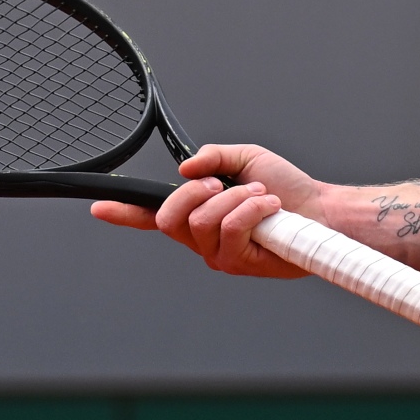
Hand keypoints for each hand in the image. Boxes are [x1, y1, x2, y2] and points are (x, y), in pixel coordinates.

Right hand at [89, 143, 325, 277]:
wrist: (320, 212)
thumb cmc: (287, 189)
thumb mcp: (246, 159)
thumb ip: (213, 156)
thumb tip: (184, 168)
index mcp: (197, 215)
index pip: (151, 216)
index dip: (123, 212)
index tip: (99, 206)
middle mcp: (200, 239)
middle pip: (167, 218)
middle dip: (194, 192)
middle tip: (223, 184)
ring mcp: (217, 254)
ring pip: (202, 221)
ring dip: (236, 197)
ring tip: (262, 196)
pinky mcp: (237, 263)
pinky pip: (230, 229)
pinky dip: (251, 209)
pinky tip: (270, 208)